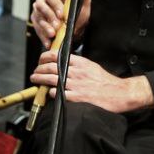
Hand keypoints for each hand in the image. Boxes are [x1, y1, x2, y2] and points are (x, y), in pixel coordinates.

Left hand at [30, 51, 153, 112]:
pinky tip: (49, 93)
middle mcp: (77, 72)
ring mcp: (77, 85)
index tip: (40, 60)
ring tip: (35, 80)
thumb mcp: (92, 67)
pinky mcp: (78, 97)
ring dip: (40, 80)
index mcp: (81, 63)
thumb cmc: (106, 82)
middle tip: (34, 73)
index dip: (45, 57)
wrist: (119, 93)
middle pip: (51, 67)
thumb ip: (79, 65)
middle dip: (39, 70)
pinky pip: (59, 94)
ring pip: (52, 80)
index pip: (58, 56)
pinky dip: (52, 93)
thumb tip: (65, 64)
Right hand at [31, 0, 89, 48]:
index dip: (55, 5)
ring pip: (38, 18)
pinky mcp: (36, 21)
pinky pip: (37, 28)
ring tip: (53, 35)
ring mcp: (38, 10)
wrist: (74, 25)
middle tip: (57, 27)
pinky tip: (49, 42)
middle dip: (49, 17)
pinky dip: (43, 36)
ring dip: (45, 27)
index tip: (62, 15)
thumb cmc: (77, 10)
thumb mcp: (83, 2)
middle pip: (40, 5)